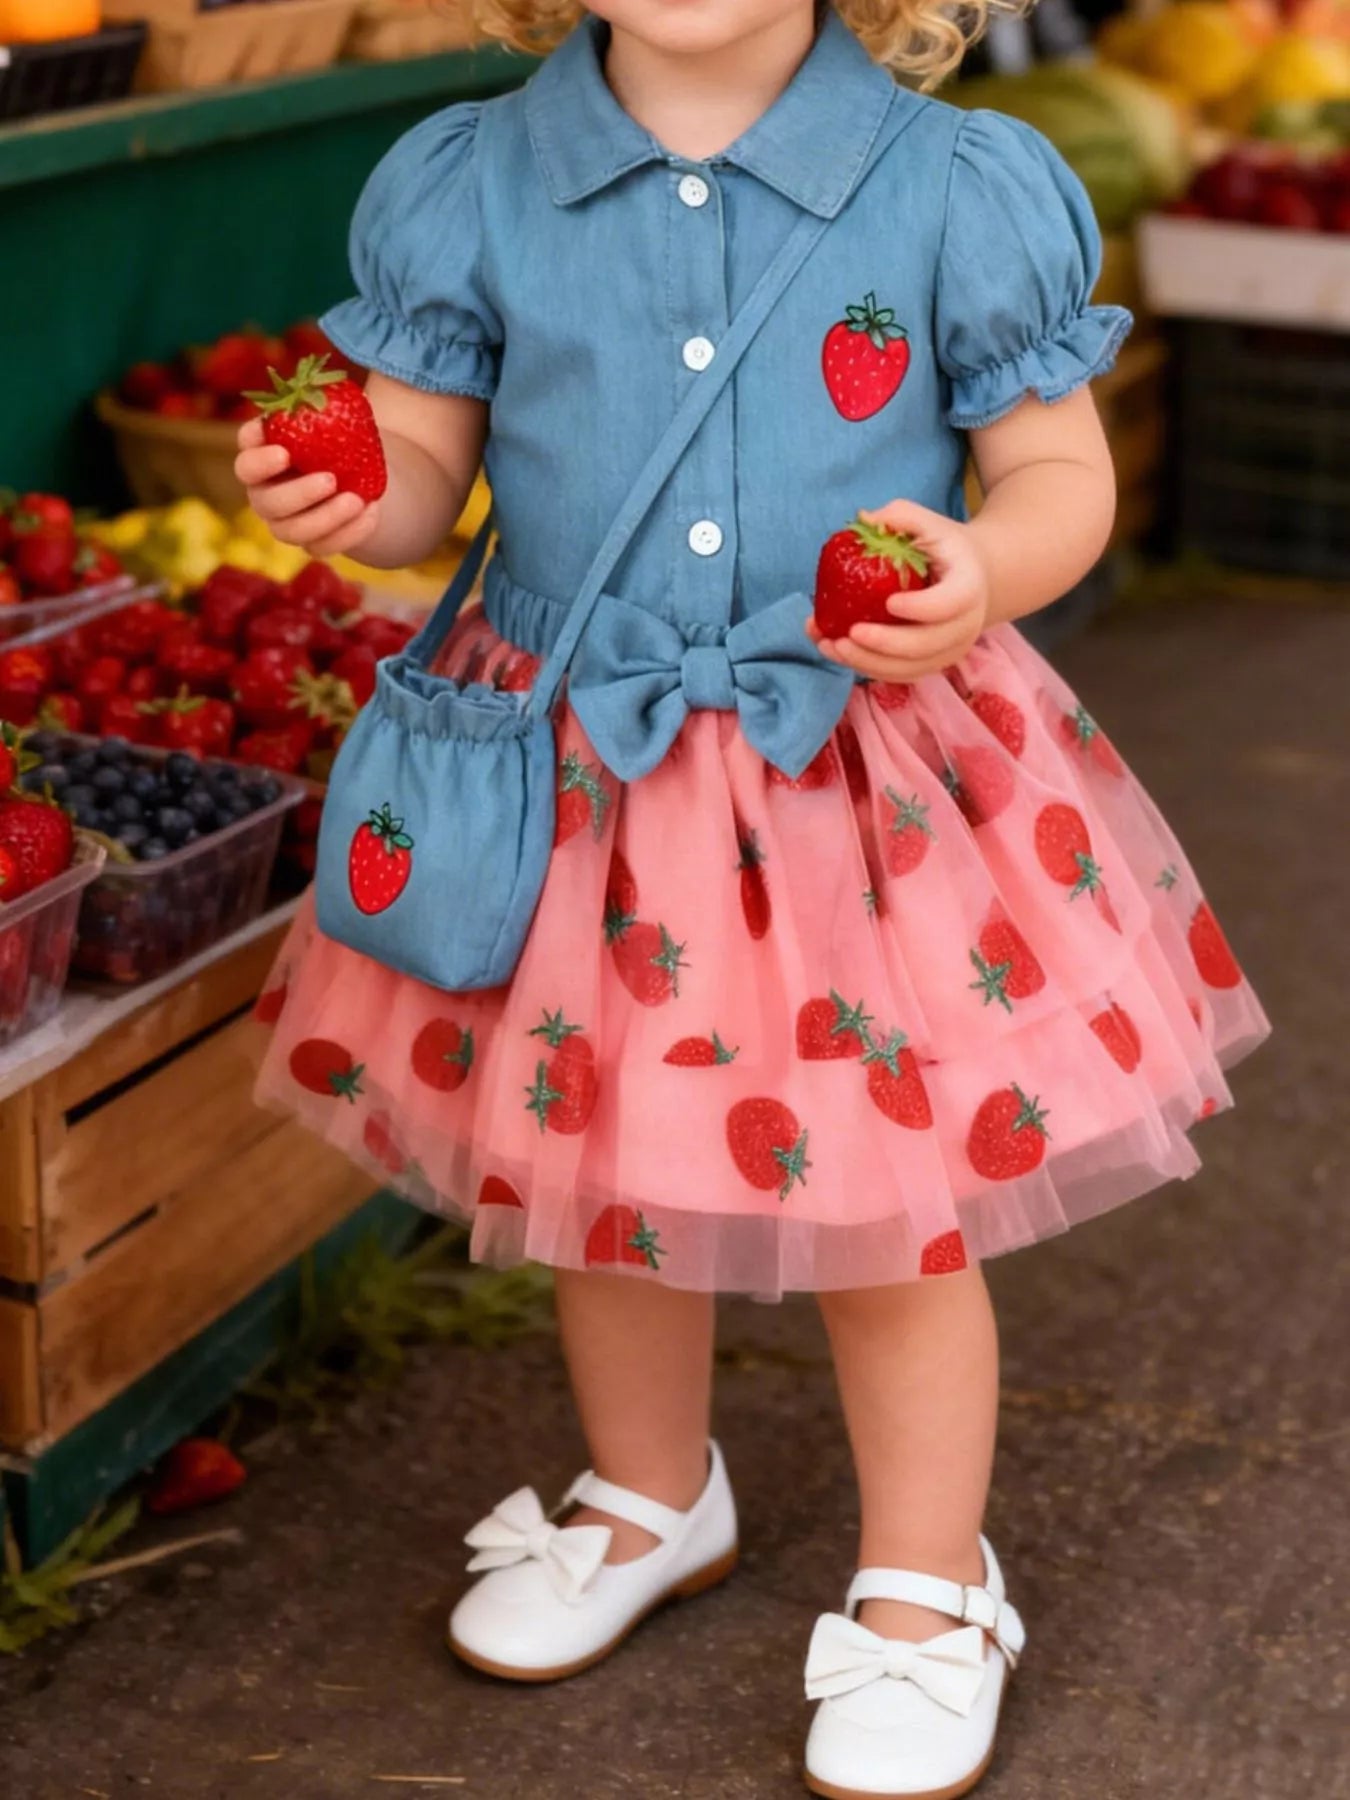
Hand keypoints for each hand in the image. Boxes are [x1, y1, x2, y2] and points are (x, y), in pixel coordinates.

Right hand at [234, 417, 381, 558]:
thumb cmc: (336, 436)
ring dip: (325, 518)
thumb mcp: (332, 417)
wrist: (358, 473)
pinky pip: (323, 547)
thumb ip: (322, 406)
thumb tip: (330, 391)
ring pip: (293, 531)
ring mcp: (285, 522)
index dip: (259, 460)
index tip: (285, 452)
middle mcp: (264, 493)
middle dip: (298, 493)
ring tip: (356, 500)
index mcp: (260, 460)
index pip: (246, 461)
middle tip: (330, 479)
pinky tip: (371, 513)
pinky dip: (350, 533)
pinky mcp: (310, 543)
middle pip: (266, 502)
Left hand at [806, 500, 990, 682]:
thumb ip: (901, 517)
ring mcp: (949, 651)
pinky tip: (835, 651)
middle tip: (847, 635)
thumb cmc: (946, 548)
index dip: (920, 608)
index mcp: (968, 588)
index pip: (947, 604)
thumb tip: (863, 519)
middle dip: (883, 645)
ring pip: (908, 668)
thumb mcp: (930, 523)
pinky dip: (866, 667)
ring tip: (829, 646)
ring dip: (866, 662)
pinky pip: (899, 675)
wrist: (977, 579)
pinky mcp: (932, 665)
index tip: (889, 602)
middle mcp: (965, 626)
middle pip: (924, 645)